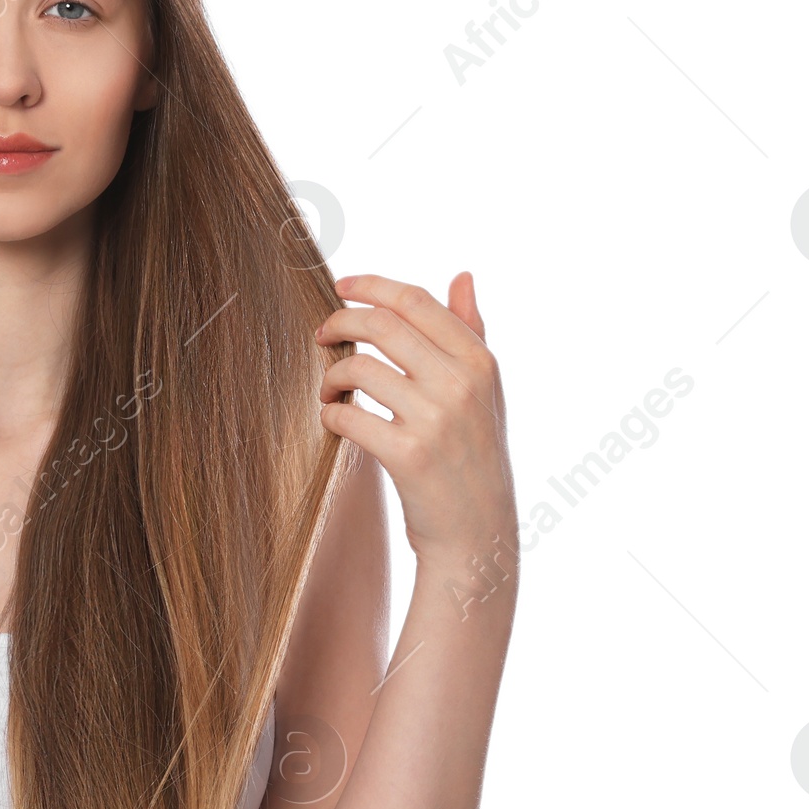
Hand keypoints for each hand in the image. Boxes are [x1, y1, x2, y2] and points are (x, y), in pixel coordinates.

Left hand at [316, 272, 516, 567]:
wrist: (477, 532)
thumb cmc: (474, 455)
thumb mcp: (486, 391)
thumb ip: (471, 331)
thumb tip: (462, 275)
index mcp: (480, 362)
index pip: (416, 301)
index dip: (371, 286)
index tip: (341, 288)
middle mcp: (461, 385)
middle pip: (382, 325)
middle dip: (341, 322)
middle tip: (321, 335)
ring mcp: (435, 420)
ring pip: (360, 368)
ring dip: (331, 375)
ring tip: (329, 390)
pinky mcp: (408, 456)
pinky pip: (349, 416)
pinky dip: (331, 414)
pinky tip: (335, 420)